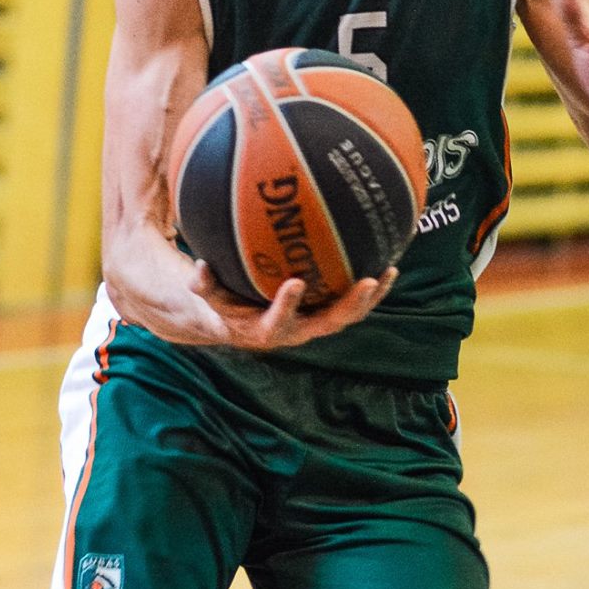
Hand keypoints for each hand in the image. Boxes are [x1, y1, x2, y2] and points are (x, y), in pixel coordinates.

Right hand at [189, 262, 396, 350]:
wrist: (245, 325)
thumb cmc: (227, 307)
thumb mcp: (210, 298)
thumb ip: (204, 286)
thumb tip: (199, 266)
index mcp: (268, 329)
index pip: (278, 322)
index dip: (287, 306)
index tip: (295, 283)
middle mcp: (299, 330)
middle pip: (330, 323)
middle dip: (349, 305)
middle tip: (367, 281)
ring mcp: (317, 322)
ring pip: (348, 314)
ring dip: (370, 297)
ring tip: (389, 272)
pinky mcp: (328, 311)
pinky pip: (353, 300)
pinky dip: (370, 285)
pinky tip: (386, 259)